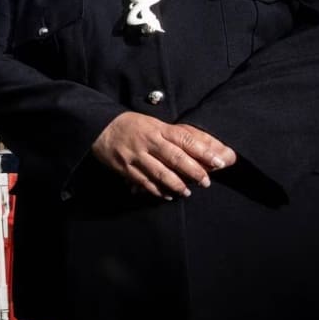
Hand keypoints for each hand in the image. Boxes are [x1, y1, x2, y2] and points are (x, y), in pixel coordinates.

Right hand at [91, 112, 236, 199]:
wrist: (100, 127)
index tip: (219, 162)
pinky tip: (167, 195)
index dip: (203, 151)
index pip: (185, 139)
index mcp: (158, 128)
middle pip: (175, 157)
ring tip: (187, 192)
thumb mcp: (155, 124)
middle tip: (206, 182)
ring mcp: (135, 155)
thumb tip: (205, 146)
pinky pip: (144, 182)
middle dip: (193, 171)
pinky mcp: (124, 167)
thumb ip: (176, 136)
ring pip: (160, 173)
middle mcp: (148, 141)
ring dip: (176, 184)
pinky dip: (157, 190)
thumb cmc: (133, 126)